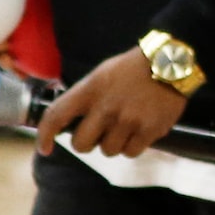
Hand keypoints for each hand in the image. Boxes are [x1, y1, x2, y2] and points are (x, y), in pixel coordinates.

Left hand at [35, 45, 184, 157]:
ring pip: (108, 151)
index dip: (45, 135)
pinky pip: (131, 152)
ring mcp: (128, 121)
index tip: (44, 148)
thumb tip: (70, 121)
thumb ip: (85, 97)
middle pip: (81, 144)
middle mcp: (106, 108)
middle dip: (87, 143)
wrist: (170, 63)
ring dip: (113, 143)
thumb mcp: (102, 74)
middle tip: (98, 133)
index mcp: (90, 90)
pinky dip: (133, 146)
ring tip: (125, 126)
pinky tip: (139, 130)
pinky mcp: (148, 131)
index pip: (57, 116)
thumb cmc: (132, 69)